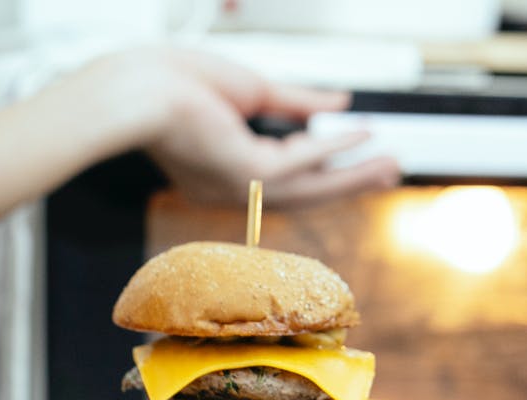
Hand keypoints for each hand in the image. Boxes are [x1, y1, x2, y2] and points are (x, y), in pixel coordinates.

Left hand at [98, 48, 399, 208]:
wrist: (136, 89)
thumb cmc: (169, 82)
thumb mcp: (249, 88)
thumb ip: (297, 102)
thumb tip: (338, 104)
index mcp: (222, 167)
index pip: (281, 176)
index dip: (322, 167)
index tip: (354, 156)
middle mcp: (230, 187)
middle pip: (302, 190)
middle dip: (347, 180)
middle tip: (386, 171)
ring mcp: (238, 186)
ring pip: (308, 188)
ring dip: (352, 176)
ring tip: (390, 166)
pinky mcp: (245, 175)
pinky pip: (301, 164)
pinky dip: (333, 149)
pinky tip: (360, 139)